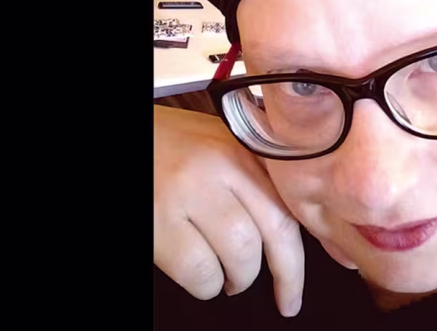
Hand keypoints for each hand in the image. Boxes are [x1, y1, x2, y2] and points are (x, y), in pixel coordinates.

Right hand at [153, 105, 304, 316]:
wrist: (124, 138)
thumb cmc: (163, 144)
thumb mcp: (215, 145)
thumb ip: (250, 174)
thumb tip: (287, 225)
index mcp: (240, 145)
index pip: (290, 201)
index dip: (306, 243)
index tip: (312, 271)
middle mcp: (220, 163)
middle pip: (276, 230)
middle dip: (288, 275)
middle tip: (287, 298)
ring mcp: (190, 191)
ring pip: (242, 255)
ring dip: (239, 279)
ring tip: (228, 277)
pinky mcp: (160, 220)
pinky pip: (201, 271)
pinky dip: (206, 284)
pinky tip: (201, 275)